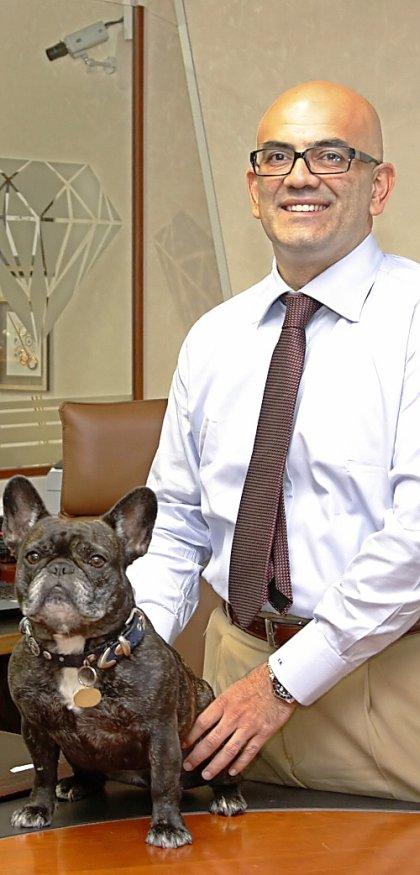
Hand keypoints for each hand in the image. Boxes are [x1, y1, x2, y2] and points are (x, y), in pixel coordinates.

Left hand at [182, 662, 297, 779]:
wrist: (280, 681)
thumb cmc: (257, 682)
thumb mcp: (233, 689)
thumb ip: (222, 705)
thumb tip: (208, 719)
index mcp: (224, 703)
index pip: (202, 722)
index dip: (190, 736)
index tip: (183, 745)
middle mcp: (234, 716)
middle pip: (212, 740)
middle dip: (198, 756)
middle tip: (188, 765)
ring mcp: (249, 726)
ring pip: (228, 751)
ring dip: (216, 765)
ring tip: (207, 774)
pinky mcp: (263, 733)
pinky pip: (249, 752)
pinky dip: (240, 764)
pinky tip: (232, 771)